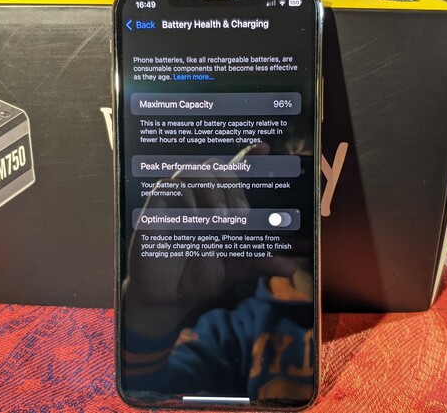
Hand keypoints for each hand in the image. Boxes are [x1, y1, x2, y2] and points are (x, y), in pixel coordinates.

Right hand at [123, 144, 295, 336]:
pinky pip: (169, 186)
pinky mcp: (155, 208)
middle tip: (241, 217)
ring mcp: (177, 201)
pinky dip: (187, 198)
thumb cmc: (198, 279)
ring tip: (221, 220)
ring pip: (194, 171)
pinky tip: (196, 220)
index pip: (233, 173)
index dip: (247, 155)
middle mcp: (199, 198)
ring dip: (213, 191)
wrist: (166, 300)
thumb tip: (291, 266)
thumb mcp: (232, 270)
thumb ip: (258, 262)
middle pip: (217, 168)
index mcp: (218, 206)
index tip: (266, 147)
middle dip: (233, 187)